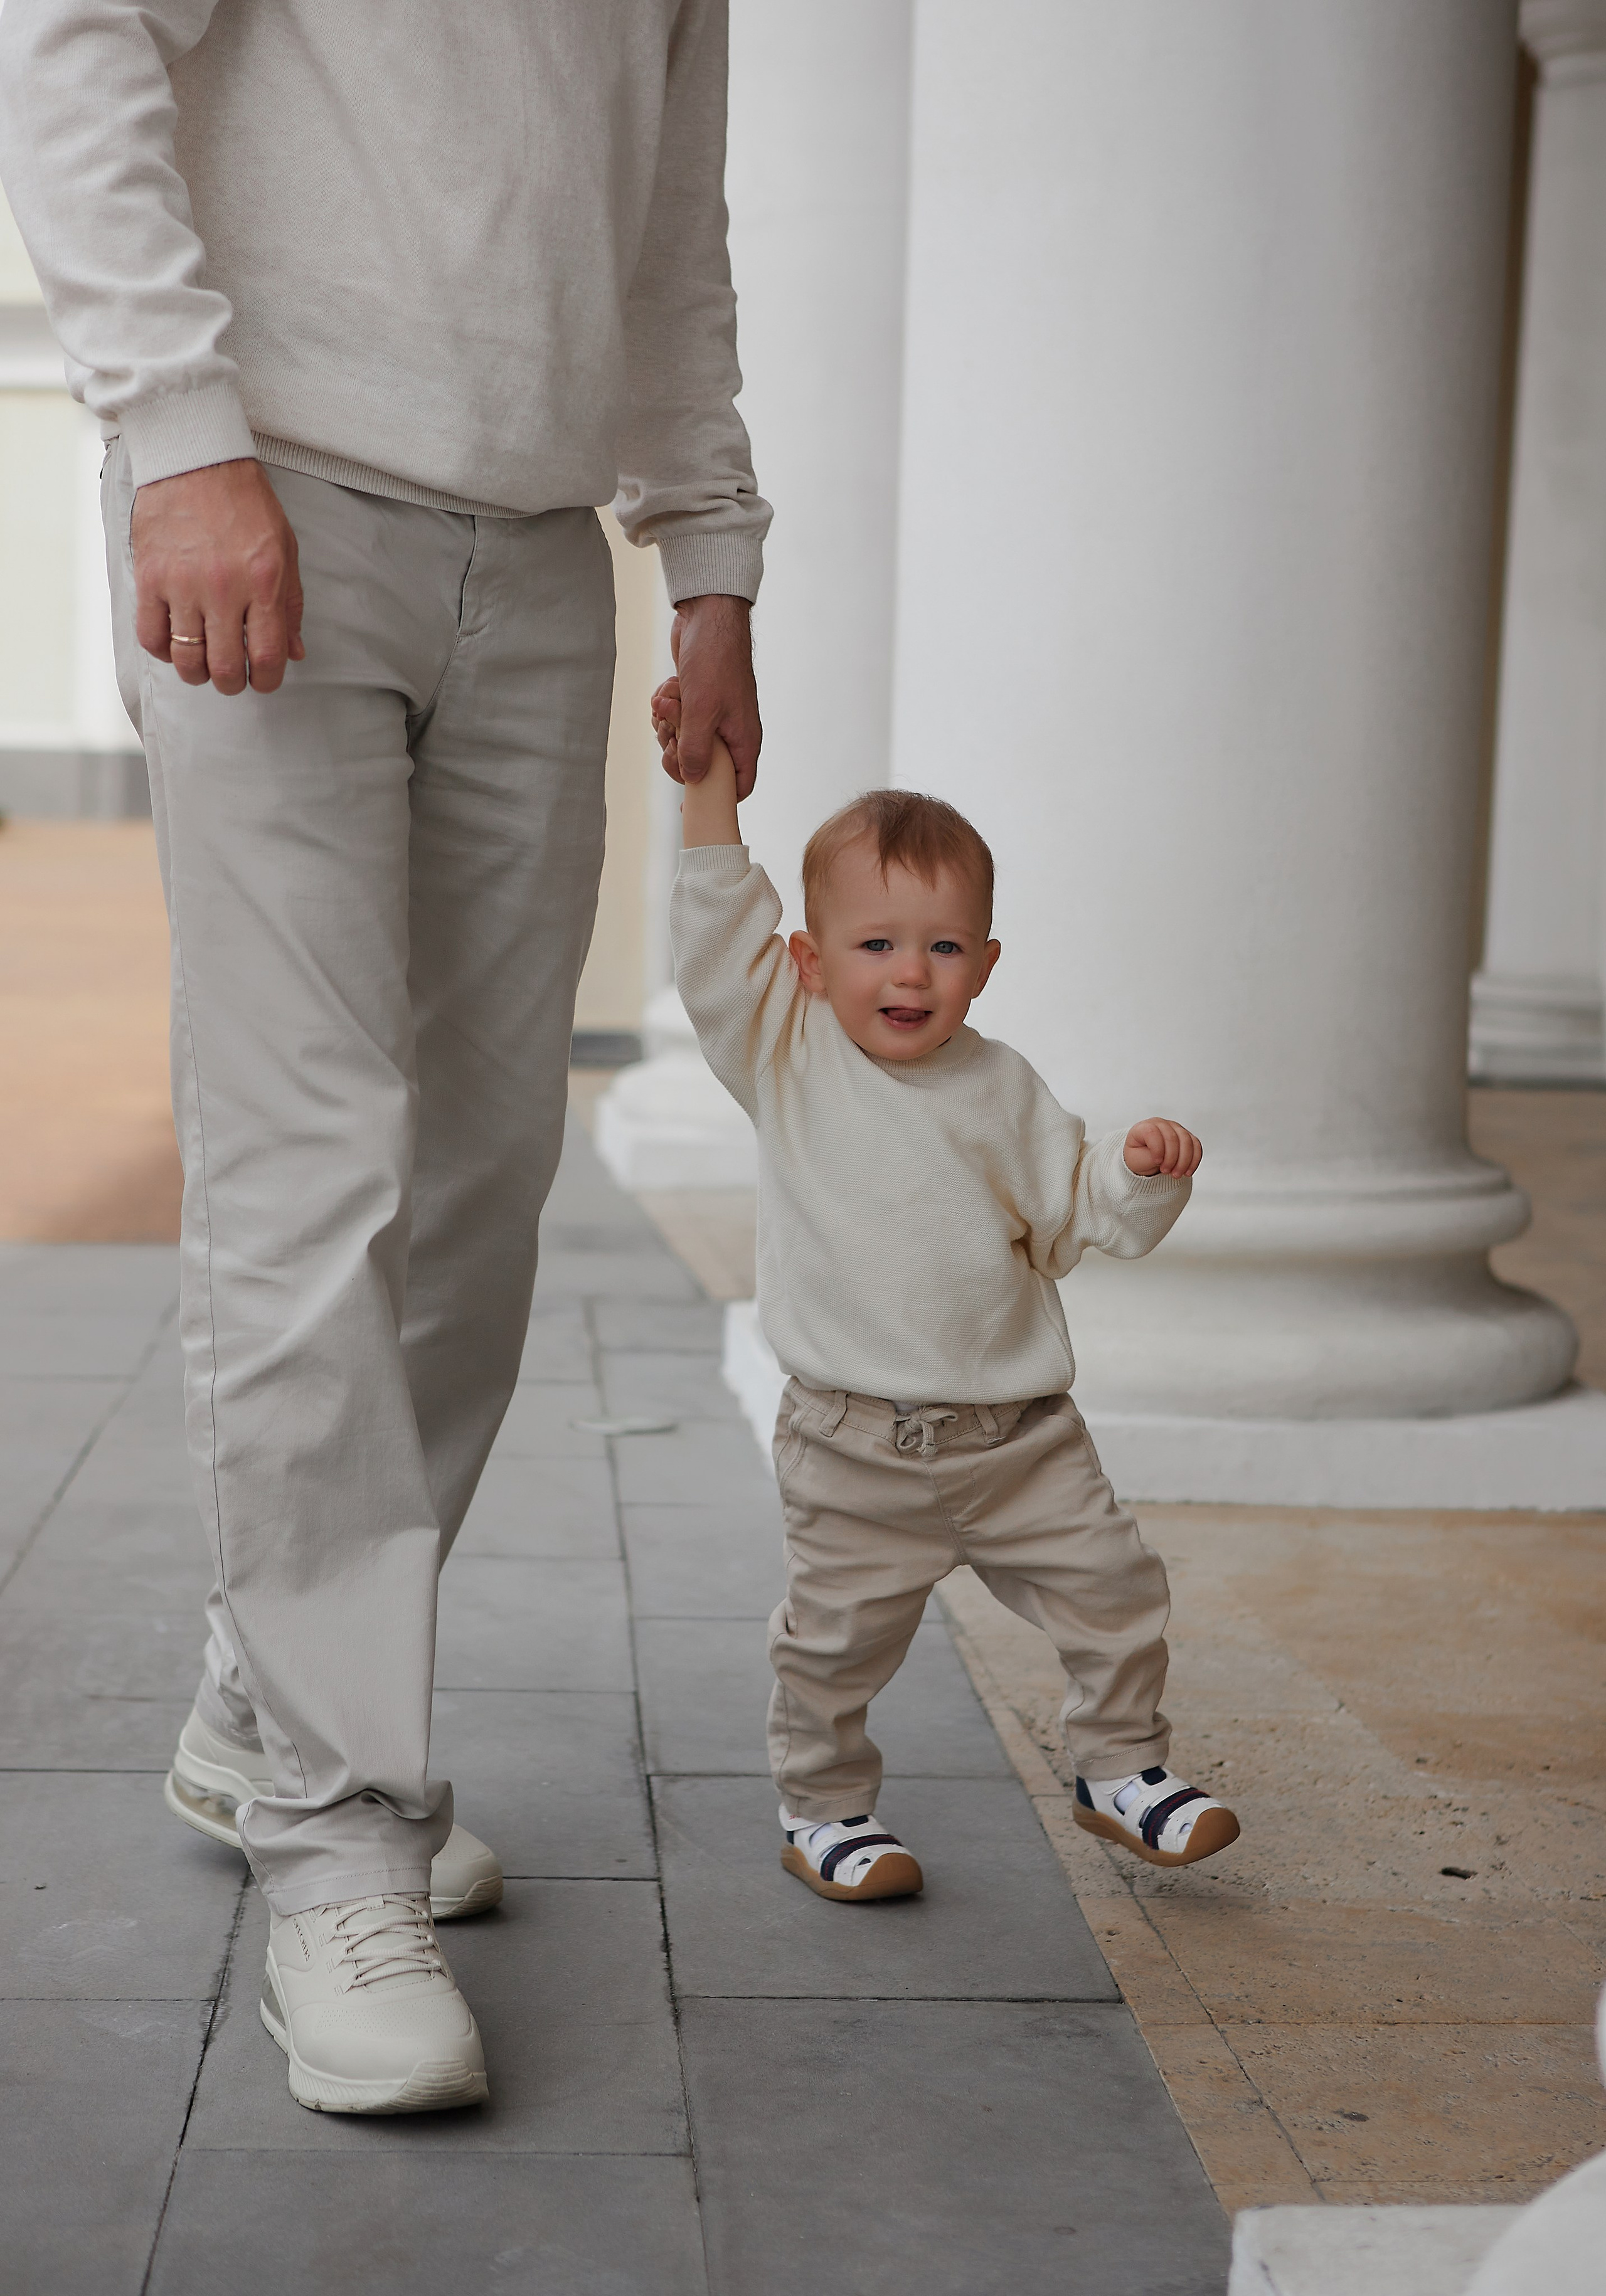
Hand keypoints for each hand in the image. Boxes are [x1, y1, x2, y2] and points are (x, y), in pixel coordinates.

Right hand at [131, 458, 303, 696]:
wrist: (196, 459)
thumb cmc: (245, 503)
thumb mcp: (284, 550)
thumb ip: (289, 605)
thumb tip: (294, 653)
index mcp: (264, 583)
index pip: (267, 656)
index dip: (268, 680)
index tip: (264, 681)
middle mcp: (223, 588)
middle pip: (225, 667)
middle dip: (232, 683)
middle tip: (232, 677)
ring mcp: (183, 585)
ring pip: (187, 659)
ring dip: (197, 673)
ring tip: (203, 664)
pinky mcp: (150, 578)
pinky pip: (151, 636)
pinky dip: (164, 650)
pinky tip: (175, 642)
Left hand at [650, 593, 759, 794]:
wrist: (707, 617)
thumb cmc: (714, 661)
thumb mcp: (702, 712)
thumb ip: (697, 751)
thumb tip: (692, 781)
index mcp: (743, 740)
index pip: (740, 786)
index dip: (718, 799)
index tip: (690, 805)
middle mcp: (731, 732)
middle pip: (702, 767)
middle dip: (679, 751)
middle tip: (671, 732)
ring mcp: (713, 717)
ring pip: (684, 742)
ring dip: (668, 725)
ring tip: (668, 701)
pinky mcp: (695, 702)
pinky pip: (676, 720)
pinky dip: (666, 708)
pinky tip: (665, 692)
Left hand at [1124, 1120, 1202, 1177]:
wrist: (1145, 1161)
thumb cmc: (1138, 1158)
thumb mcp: (1135, 1160)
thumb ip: (1148, 1157)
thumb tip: (1163, 1158)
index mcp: (1143, 1127)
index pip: (1152, 1132)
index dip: (1157, 1148)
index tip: (1157, 1162)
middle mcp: (1161, 1124)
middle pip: (1172, 1137)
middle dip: (1171, 1158)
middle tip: (1166, 1172)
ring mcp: (1175, 1129)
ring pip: (1187, 1141)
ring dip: (1184, 1161)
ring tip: (1176, 1174)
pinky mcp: (1186, 1137)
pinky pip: (1196, 1146)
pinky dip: (1194, 1161)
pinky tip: (1187, 1172)